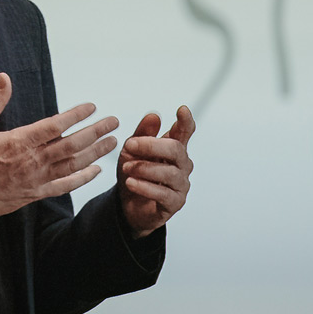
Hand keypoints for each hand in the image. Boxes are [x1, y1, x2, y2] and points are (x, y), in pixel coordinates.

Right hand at [0, 73, 119, 219]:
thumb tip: (5, 78)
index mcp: (19, 141)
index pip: (55, 125)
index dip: (76, 115)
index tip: (92, 106)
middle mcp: (33, 160)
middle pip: (72, 145)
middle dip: (96, 132)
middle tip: (113, 122)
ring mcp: (37, 179)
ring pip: (73, 165)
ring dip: (95, 153)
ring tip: (112, 142)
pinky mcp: (36, 194)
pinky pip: (65, 186)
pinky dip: (83, 178)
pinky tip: (96, 170)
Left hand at [117, 105, 195, 238]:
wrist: (127, 204)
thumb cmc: (134, 173)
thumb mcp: (131, 151)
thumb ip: (142, 134)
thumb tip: (154, 115)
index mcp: (173, 147)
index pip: (185, 131)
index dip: (186, 121)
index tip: (182, 109)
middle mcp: (182, 164)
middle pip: (176, 150)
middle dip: (152, 145)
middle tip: (130, 144)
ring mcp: (180, 184)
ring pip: (169, 172)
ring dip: (145, 168)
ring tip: (126, 168)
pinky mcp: (175, 203)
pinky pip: (163, 194)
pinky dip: (145, 187)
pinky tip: (131, 182)